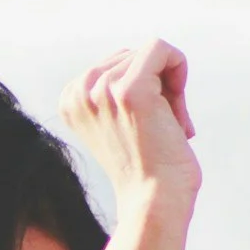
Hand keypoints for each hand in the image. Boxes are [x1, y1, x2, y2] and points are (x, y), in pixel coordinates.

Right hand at [59, 40, 200, 210]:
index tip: (148, 121)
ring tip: (170, 125)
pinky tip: (179, 108)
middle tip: (164, 126)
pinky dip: (179, 67)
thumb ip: (120, 87)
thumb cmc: (147, 166)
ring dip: (171, 86)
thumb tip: (155, 49)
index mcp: (70, 99)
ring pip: (149, 53)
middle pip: (132, 55)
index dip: (142, 86)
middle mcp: (80, 92)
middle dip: (157, 84)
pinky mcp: (130, 90)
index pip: (115, 63)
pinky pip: (161, 49)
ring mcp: (103, 90)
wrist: (154, 200)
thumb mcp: (120, 121)